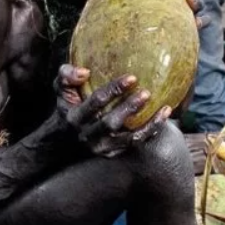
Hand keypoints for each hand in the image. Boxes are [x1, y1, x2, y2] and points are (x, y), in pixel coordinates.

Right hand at [54, 64, 171, 157]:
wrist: (64, 138)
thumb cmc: (68, 105)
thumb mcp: (61, 88)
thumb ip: (67, 75)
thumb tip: (84, 72)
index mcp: (75, 117)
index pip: (96, 102)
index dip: (114, 90)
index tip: (132, 77)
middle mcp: (88, 135)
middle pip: (111, 123)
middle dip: (130, 108)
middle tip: (147, 93)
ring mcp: (101, 147)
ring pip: (127, 138)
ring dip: (147, 124)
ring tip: (164, 109)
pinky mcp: (112, 153)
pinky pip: (135, 143)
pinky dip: (151, 130)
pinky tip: (164, 116)